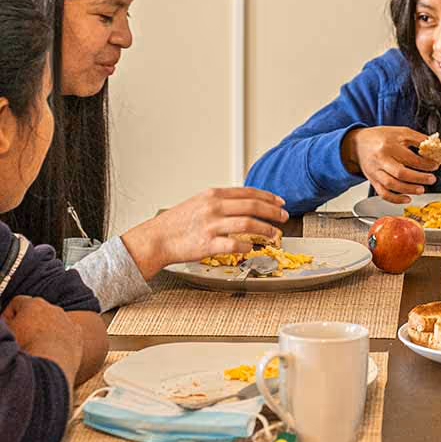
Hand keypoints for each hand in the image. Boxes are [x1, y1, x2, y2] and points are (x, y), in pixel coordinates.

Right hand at [1, 294, 83, 384]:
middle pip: (36, 311)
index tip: (4, 327)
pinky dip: (60, 340)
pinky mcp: (77, 335)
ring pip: (52, 322)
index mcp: (33, 304)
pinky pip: (67, 333)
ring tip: (35, 347)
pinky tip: (52, 351)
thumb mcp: (5, 333)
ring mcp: (67, 321)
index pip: (16, 302)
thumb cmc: (26, 348)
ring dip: (44, 330)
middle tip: (18, 338)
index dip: (8, 315)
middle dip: (27, 322)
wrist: (51, 364)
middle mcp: (53, 308)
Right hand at [124, 186, 288, 274]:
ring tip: (274, 234)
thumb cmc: (176, 223)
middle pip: (252, 206)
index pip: (247, 192)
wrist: (156, 238)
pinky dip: (247, 246)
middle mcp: (213, 207)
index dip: (268, 197)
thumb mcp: (198, 203)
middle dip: (273, 212)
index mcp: (212, 195)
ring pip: (248, 224)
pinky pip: (234, 244)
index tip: (279, 202)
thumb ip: (220, 202)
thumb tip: (243, 203)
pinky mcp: (208, 244)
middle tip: (284, 217)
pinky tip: (253, 248)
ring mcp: (211, 226)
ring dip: (266, 230)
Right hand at [341, 126, 437, 202]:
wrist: (358, 144)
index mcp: (389, 146)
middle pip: (400, 173)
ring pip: (392, 185)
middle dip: (419, 178)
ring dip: (409, 189)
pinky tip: (407, 198)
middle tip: (432, 179)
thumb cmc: (380, 137)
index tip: (435, 165)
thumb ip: (417, 138)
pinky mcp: (373, 180)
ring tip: (422, 190)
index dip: (425, 164)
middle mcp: (381, 159)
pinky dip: (395, 199)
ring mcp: (375, 172)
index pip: (410, 158)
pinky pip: (383, 193)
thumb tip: (433, 146)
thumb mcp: (400, 132)